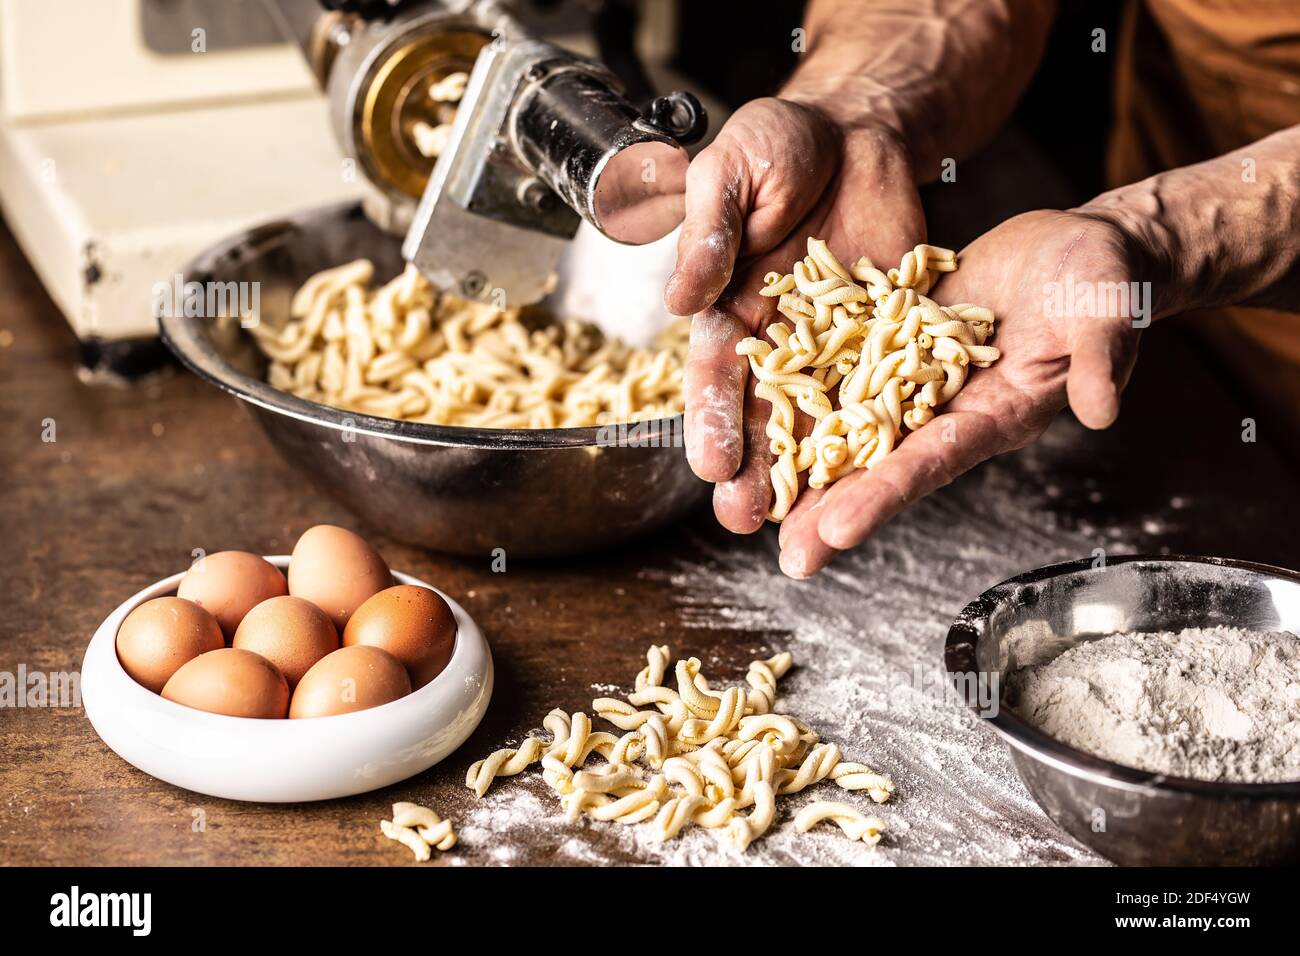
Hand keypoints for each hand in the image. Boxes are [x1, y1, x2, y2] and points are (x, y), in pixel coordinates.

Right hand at [668, 98, 926, 535]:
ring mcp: (832, 347)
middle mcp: (775, 341)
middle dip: (752, 471)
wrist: (858, 130)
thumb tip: (681, 297)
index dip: (710, 420)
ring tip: (804, 527)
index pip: (713, 375)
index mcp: (726, 309)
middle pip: (761, 417)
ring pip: (821, 421)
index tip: (710, 465)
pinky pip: (884, 393)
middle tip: (746, 521)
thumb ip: (708, 232)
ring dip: (811, 475)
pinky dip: (880, 435)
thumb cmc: (779, 143)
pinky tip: (877, 478)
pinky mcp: (885, 339)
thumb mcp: (730, 169)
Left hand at [777, 209, 1143, 576]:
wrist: (1077, 251)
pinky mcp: (895, 341)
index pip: (933, 462)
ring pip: (853, 429)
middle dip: (834, 509)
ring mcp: (916, 380)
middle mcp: (948, 410)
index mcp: (995, 415)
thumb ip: (1101, 357)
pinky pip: (845, 371)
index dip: (884, 495)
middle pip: (882, 464)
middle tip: (787, 555)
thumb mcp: (1108, 310)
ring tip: (755, 506)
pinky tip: (757, 416)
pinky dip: (804, 396)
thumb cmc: (1105, 281)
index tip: (836, 532)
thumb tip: (1102, 410)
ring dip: (807, 464)